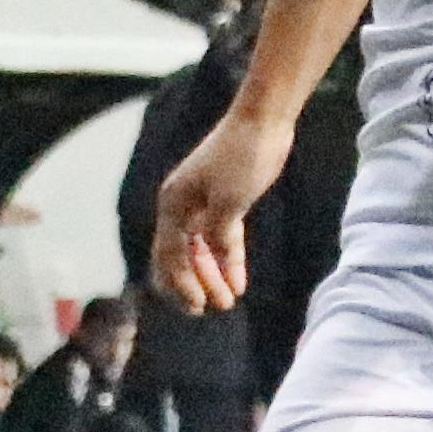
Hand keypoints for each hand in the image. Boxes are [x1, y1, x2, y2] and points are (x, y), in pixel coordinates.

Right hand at [148, 110, 293, 312]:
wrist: (263, 122)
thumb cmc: (242, 157)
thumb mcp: (229, 202)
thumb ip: (218, 235)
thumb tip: (215, 261)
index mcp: (173, 204)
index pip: (169, 254)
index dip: (181, 283)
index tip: (199, 307)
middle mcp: (181, 206)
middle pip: (179, 256)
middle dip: (193, 284)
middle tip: (209, 310)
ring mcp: (202, 203)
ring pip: (201, 250)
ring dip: (212, 276)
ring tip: (228, 300)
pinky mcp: (225, 201)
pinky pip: (221, 238)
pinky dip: (229, 259)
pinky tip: (238, 281)